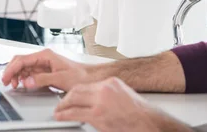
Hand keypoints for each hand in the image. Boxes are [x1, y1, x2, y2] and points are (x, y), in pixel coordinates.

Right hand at [1, 49, 90, 91]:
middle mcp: (43, 57)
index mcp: (45, 55)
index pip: (22, 59)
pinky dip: (22, 77)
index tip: (6, 78)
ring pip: (23, 67)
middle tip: (6, 82)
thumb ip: (42, 79)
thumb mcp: (60, 78)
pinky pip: (29, 72)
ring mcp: (43, 63)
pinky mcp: (44, 70)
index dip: (12, 69)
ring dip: (16, 75)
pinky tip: (21, 83)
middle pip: (20, 61)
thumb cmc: (79, 76)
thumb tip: (26, 81)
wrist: (89, 78)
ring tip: (13, 85)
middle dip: (11, 71)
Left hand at [55, 77, 189, 131]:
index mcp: (111, 82)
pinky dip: (64, 114)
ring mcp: (100, 101)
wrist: (148, 122)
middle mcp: (104, 89)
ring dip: (63, 105)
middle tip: (61, 103)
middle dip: (67, 97)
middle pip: (77, 89)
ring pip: (74, 98)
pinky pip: (75, 113)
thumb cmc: (139, 114)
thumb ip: (108, 95)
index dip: (76, 92)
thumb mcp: (123, 95)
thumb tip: (96, 100)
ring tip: (58, 110)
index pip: (87, 84)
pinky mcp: (97, 115)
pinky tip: (60, 116)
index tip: (71, 96)